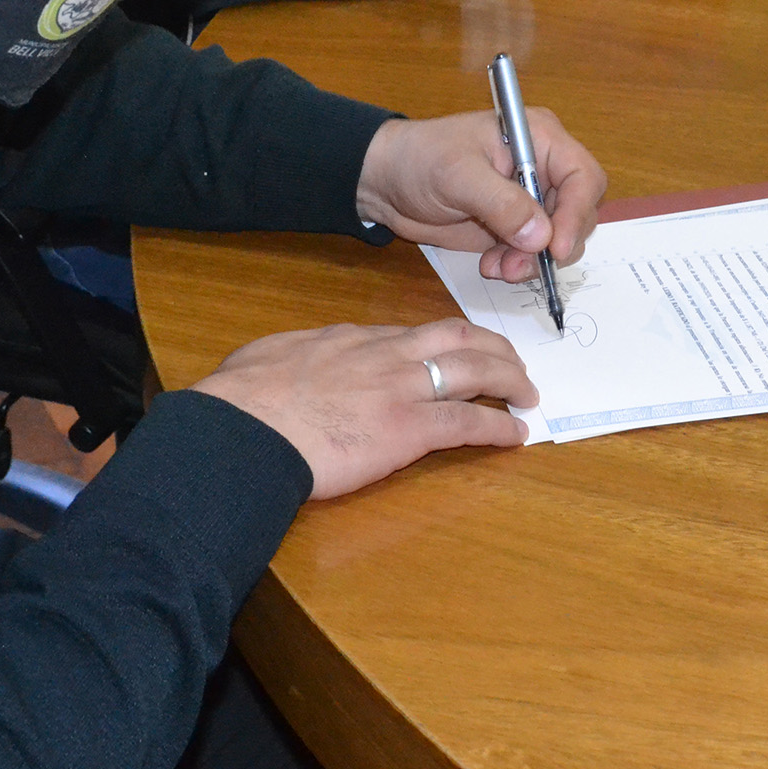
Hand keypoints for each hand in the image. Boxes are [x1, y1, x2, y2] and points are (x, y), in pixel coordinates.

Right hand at [196, 320, 535, 498]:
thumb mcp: (264, 359)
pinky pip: (468, 423)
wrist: (243, 429)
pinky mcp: (408, 428)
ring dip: (508, 380)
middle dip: (491, 347)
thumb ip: (289, 357)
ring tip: (526, 393)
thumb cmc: (241, 401)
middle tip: (510, 362)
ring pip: (474, 370)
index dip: (441, 342)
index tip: (454, 352)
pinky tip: (516, 435)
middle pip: (456, 338)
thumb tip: (281, 364)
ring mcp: (400, 389)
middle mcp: (384, 354)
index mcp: (349, 338)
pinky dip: (498, 427)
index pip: (411, 333)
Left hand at [356, 109, 605, 282]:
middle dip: (555, 244)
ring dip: (534, 261)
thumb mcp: (458, 176)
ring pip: (559, 239)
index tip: (557, 247)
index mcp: (539, 139)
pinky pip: (534, 253)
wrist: (386, 181)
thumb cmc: (420, 159)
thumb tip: (542, 236)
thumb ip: (501, 204)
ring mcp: (530, 200)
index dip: (577, 213)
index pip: (583, 177)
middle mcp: (544, 169)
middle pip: (579, 213)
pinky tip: (490, 266)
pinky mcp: (515, 226)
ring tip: (498, 268)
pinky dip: (519, 266)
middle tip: (518, 265)